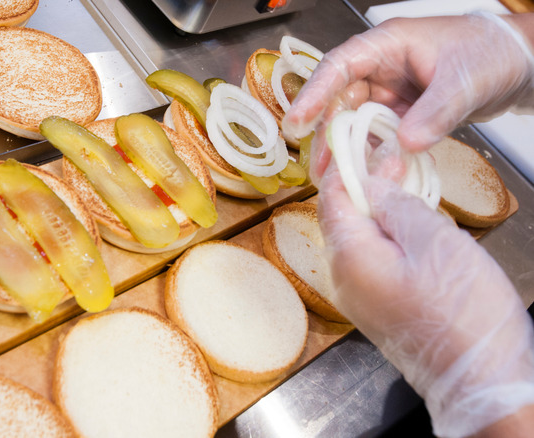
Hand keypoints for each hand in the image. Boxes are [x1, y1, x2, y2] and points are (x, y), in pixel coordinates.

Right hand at [283, 13, 533, 181]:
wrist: (520, 65)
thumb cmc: (491, 53)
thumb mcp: (464, 82)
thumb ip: (435, 113)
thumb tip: (405, 143)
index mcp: (389, 45)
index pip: (340, 66)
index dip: (315, 93)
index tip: (298, 121)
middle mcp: (383, 67)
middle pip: (340, 99)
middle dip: (328, 133)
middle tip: (321, 165)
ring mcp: (391, 91)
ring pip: (356, 121)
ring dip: (347, 148)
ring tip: (338, 177)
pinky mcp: (402, 112)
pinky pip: (378, 134)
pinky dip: (372, 153)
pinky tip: (367, 173)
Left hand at [317, 163, 533, 436]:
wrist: (480, 380)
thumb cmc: (463, 315)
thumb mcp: (433, 241)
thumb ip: (396, 205)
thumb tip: (371, 181)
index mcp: (349, 256)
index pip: (331, 196)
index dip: (344, 163)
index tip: (361, 138)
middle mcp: (342, 278)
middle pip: (342, 216)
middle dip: (365, 184)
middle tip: (396, 158)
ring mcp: (358, 296)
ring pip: (359, 237)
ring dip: (381, 209)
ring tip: (410, 185)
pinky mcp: (377, 307)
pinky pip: (373, 260)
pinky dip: (388, 236)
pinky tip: (414, 225)